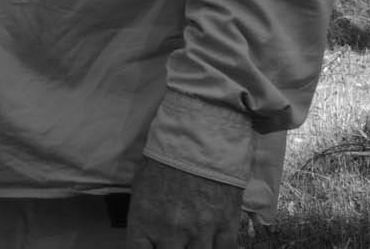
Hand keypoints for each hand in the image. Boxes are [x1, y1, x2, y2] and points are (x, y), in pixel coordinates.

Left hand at [127, 156, 245, 248]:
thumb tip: (148, 236)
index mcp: (144, 222)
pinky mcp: (226, 223)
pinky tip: (213, 243)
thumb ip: (144, 218)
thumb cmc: (167, 153)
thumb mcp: (142, 185)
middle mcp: (171, 232)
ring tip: (193, 240)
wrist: (202, 131)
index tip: (154, 246)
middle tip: (176, 240)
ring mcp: (201, 230)